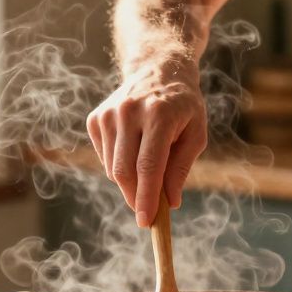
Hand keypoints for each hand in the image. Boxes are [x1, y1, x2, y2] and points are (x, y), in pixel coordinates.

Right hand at [86, 63, 207, 225]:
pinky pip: (105, 158)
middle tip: (148, 211)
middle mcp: (129, 112)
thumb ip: (181, 168)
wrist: (158, 69)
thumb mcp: (196, 134)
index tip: (146, 221)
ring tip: (148, 168)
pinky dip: (119, 165)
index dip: (147, 198)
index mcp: (159, 115)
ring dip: (130, 182)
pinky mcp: (95, 118)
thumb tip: (171, 203)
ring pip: (113, 169)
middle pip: (125, 171)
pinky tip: (134, 149)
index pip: (148, 166)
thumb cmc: (183, 107)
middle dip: (136, 197)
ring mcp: (108, 114)